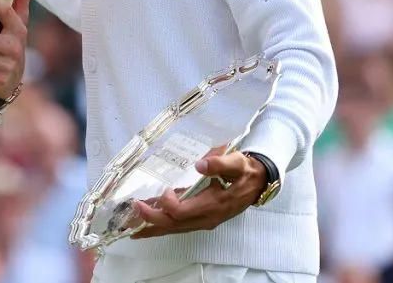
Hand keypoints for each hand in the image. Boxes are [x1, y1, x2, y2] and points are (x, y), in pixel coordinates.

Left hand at [130, 149, 266, 238]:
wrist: (259, 182)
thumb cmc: (245, 171)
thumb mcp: (237, 163)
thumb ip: (220, 163)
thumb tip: (201, 164)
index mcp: (214, 205)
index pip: (183, 212)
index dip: (168, 203)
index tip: (163, 189)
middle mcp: (207, 217)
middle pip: (174, 224)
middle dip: (152, 220)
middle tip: (132, 211)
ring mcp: (204, 220)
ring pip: (175, 228)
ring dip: (154, 228)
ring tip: (132, 229)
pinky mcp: (201, 217)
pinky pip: (179, 225)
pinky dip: (163, 225)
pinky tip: (149, 224)